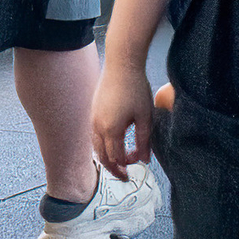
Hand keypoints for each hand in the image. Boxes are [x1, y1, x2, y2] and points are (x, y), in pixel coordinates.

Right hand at [92, 59, 158, 178]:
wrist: (122, 64)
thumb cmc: (135, 89)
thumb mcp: (145, 117)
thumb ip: (144, 142)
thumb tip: (145, 160)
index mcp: (111, 130)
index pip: (115, 158)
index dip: (124, 167)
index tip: (134, 170)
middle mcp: (97, 126)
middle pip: (102, 155)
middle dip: (113, 167)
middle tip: (124, 174)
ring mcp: (93, 117)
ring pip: (95, 145)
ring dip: (106, 156)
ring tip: (118, 161)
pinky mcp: (93, 110)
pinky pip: (94, 134)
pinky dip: (102, 144)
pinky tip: (112, 142)